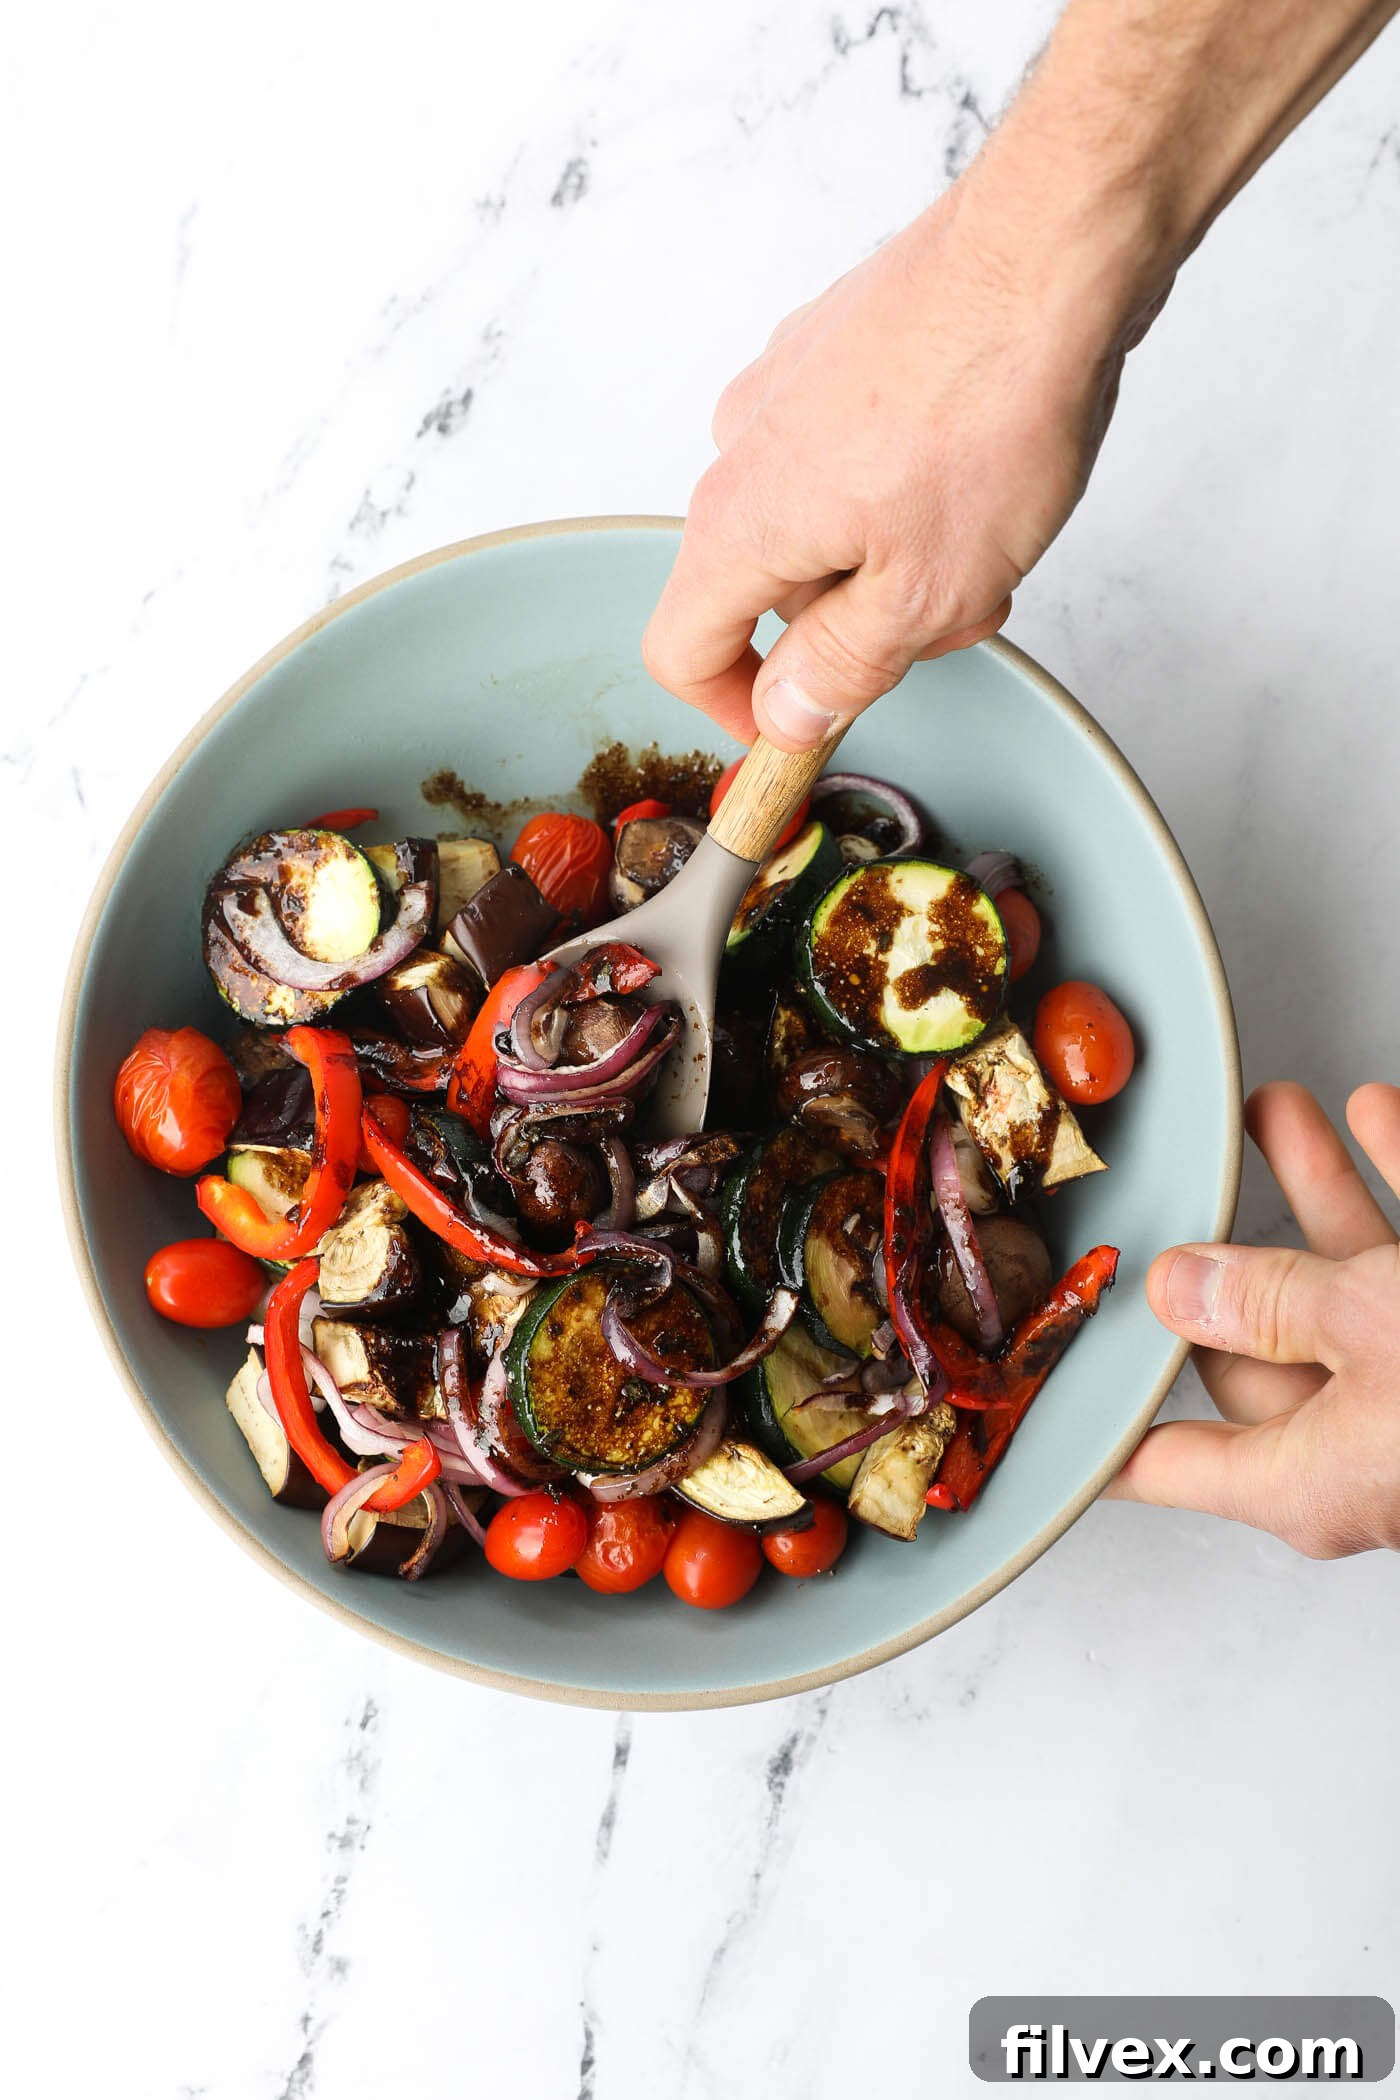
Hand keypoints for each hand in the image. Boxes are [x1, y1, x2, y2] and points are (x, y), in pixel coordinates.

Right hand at [642, 164, 1167, 749]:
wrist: (1050, 246)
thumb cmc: (990, 403)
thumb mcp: (925, 593)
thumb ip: (842, 671)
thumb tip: (785, 716)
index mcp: (741, 524)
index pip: (680, 650)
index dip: (733, 710)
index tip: (799, 728)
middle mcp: (742, 450)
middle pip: (766, 592)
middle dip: (856, 627)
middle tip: (954, 615)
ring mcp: (787, 391)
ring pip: (819, 526)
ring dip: (894, 560)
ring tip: (987, 534)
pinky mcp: (839, 350)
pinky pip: (849, 458)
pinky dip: (905, 490)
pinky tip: (980, 469)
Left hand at [1105, 1082, 1399, 1556]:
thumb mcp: (1370, 1328)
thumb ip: (1265, 1302)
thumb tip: (1182, 1287)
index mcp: (1310, 1481)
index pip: (1166, 1464)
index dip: (1096, 1426)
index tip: (1040, 1395)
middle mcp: (1367, 1448)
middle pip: (1257, 1349)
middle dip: (1224, 1248)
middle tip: (1180, 1178)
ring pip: (1351, 1285)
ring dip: (1315, 1191)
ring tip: (1270, 1106)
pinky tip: (1377, 1110)